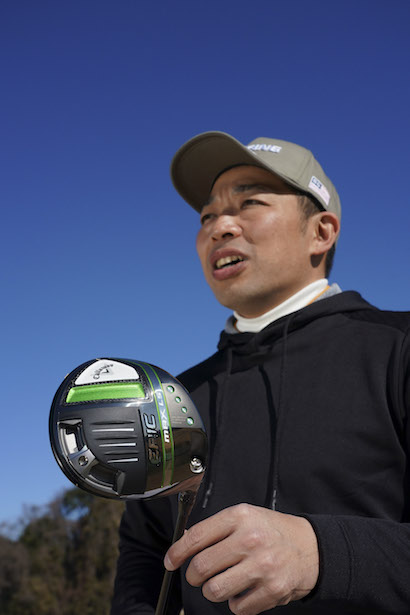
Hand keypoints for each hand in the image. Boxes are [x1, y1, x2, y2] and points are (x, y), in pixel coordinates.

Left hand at [164, 503, 318, 614]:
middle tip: (198, 575)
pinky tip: (243, 590)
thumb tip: (185, 543)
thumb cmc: (272, 531)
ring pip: (215, 590)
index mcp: (240, 517)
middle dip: (194, 575)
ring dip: (212, 590)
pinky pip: (237, 607)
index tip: (171, 561)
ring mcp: (262, 566)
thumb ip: (216, 528)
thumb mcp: (245, 517)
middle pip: (202, 567)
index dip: (178, 552)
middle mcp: (250, 540)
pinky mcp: (272, 590)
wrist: (310, 547)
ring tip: (222, 582)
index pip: (197, 537)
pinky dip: (235, 603)